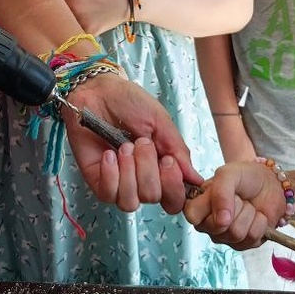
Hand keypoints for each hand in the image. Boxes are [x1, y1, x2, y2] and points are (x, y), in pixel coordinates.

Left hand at [50, 0, 125, 36]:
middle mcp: (72, 5)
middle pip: (48, 7)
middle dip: (49, 4)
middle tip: (56, 1)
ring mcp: (79, 21)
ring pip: (59, 20)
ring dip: (59, 17)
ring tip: (71, 11)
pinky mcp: (87, 32)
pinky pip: (71, 30)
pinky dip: (72, 27)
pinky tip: (78, 20)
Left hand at [62, 74, 201, 212]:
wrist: (98, 92)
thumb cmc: (130, 103)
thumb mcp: (160, 122)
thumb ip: (178, 151)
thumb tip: (197, 180)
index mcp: (162, 168)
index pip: (174, 199)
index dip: (173, 187)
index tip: (168, 161)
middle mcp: (142, 180)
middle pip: (153, 198)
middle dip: (148, 169)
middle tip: (141, 142)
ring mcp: (119, 182)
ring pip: (130, 202)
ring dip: (129, 173)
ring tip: (124, 147)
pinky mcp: (97, 181)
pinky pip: (108, 194)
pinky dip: (111, 174)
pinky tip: (109, 154)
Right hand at [182, 160, 285, 248]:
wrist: (270, 183)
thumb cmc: (245, 177)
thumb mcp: (228, 174)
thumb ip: (220, 191)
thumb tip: (222, 221)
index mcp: (198, 206)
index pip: (193, 215)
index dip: (209, 206)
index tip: (221, 192)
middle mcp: (208, 224)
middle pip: (218, 227)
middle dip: (235, 207)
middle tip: (238, 197)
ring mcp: (225, 237)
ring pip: (236, 233)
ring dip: (248, 214)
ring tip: (248, 205)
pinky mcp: (244, 244)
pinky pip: (252, 238)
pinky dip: (259, 222)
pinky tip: (256, 215)